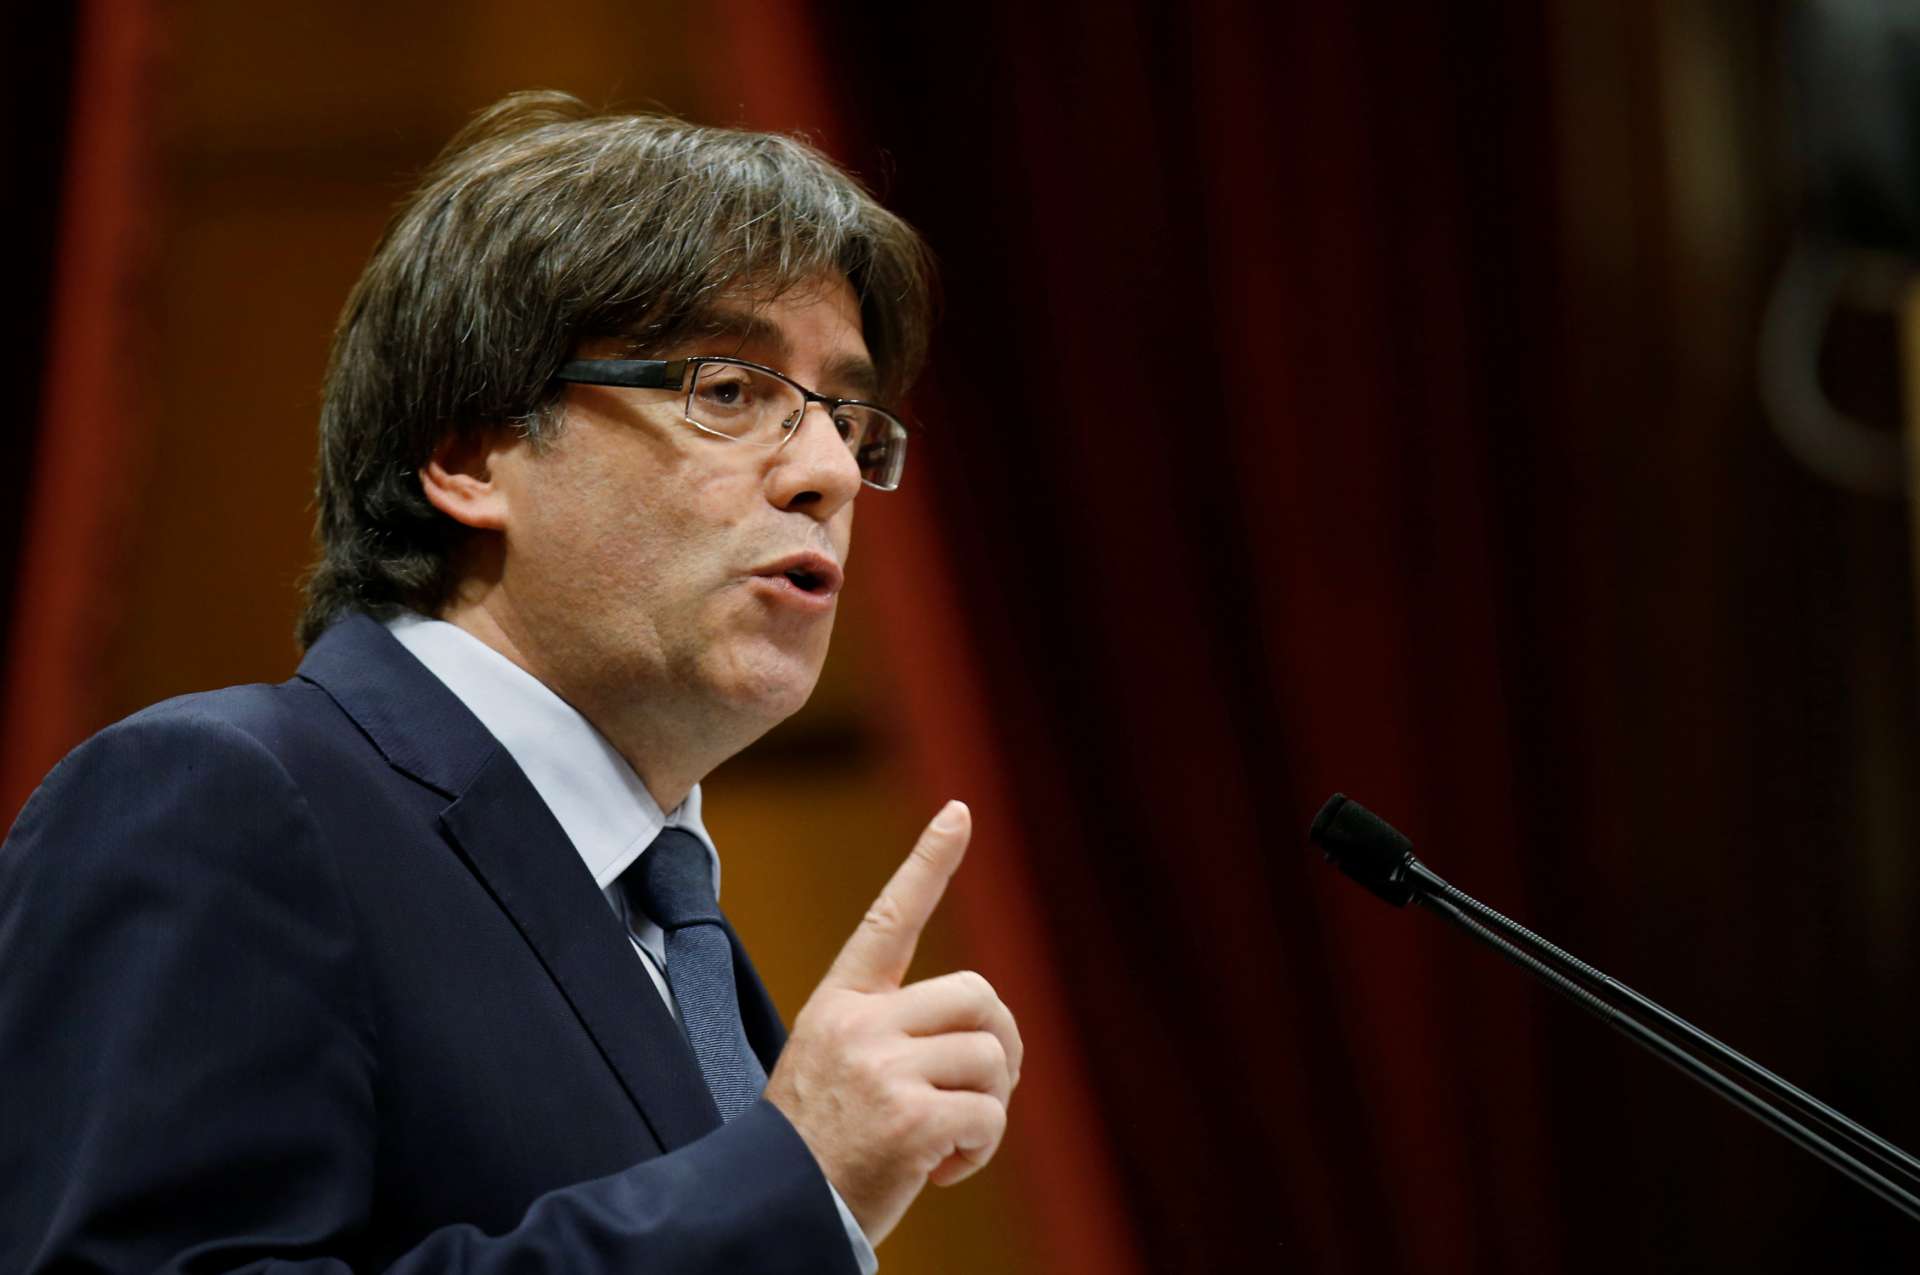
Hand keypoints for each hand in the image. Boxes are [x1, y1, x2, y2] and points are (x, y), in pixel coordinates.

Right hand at [763, 800, 1022, 1244]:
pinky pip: (988, 1115)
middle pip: (978, 995)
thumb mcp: (836, 1066)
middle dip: (1000, 1043)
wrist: (771, 1209)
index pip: (889, 917)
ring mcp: (883, 1069)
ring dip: (990, 1104)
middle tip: (982, 1089)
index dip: (928, 862)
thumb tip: (984, 1036)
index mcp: (840, 1004)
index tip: (960, 811)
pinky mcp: (909, 1118)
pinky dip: (979, 1149)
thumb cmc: (812, 1148)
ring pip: (991, 1056)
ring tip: (948, 1139)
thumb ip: (895, 1035)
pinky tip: (939, 1170)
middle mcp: (860, 1024)